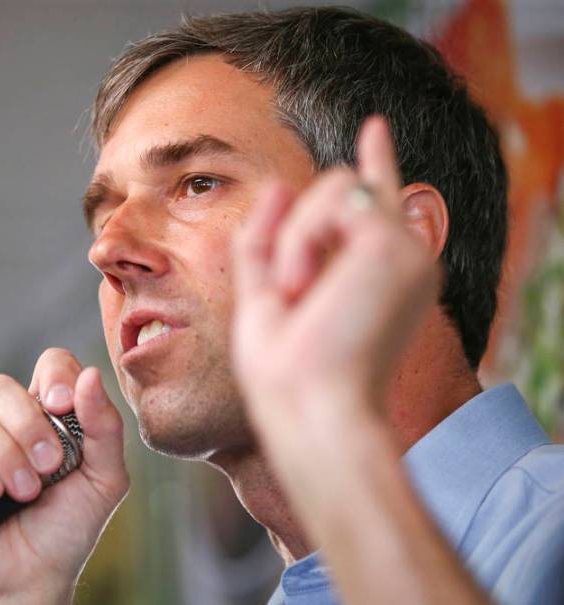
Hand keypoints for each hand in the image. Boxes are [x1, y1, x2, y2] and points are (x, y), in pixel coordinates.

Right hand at [0, 349, 127, 604]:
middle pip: (0, 386)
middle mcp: (2, 425)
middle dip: (27, 425)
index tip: (62, 407)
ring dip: (3, 455)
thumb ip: (104, 428)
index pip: (47, 366)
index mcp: (45, 418)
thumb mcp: (103, 481)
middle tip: (48, 468)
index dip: (54, 376)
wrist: (25, 587)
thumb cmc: (63, 536)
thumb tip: (91, 374)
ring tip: (21, 495)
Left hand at [230, 117, 438, 457]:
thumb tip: (277, 186)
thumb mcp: (264, 300)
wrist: (312, 411)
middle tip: (294, 298)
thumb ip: (267, 243)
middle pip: (342, 187)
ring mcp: (406, 249)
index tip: (375, 128)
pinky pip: (331, 204)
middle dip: (297, 232)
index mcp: (378, 275)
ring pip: (335, 186)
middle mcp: (402, 259)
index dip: (378, 161)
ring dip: (296, 241)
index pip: (379, 202)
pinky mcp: (394, 244)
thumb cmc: (287, 375)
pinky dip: (302, 243)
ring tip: (299, 298)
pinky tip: (306, 286)